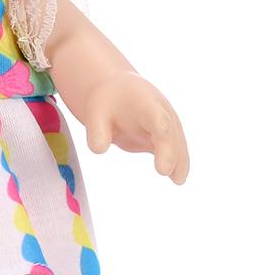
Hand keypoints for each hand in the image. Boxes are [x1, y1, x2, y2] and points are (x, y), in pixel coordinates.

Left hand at [81, 70, 189, 184]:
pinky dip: (177, 164)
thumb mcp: (95, 112)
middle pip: (169, 133)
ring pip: (176, 144)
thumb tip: (99, 149)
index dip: (161, 125)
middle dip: (169, 150)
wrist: (115, 94)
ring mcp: (166, 124)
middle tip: (164, 170)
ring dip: (178, 161)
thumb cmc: (106, 103)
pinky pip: (173, 151)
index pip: (155, 114)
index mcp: (144, 102)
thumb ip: (97, 131)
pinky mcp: (164, 138)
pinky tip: (177, 180)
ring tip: (178, 180)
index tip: (162, 134)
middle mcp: (161, 112)